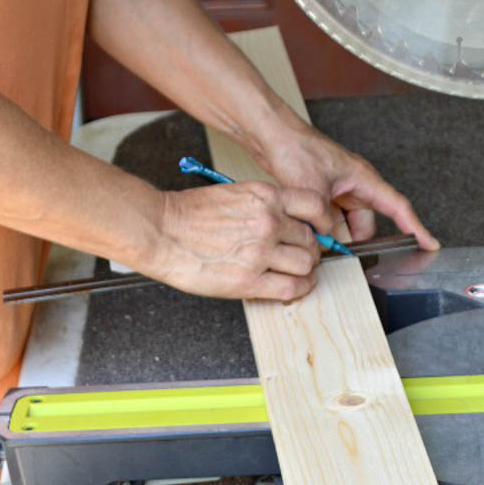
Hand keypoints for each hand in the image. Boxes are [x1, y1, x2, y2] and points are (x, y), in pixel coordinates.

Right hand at [151, 180, 335, 300]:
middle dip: (310, 250)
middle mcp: (268, 222)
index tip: (320, 230)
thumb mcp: (234, 195)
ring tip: (297, 273)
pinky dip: (299, 289)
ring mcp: (260, 252)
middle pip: (311, 240)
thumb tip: (287, 223)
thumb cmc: (189, 214)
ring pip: (305, 265)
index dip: (322, 222)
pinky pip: (291, 288)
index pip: (315, 206)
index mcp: (265, 197)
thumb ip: (264, 207)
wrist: (161, 231)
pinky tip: (295, 288)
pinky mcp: (250, 280)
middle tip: (302, 256)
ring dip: (305, 271)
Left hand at [257, 120, 439, 250]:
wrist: (271, 134)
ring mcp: (339, 192)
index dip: (416, 228)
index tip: (430, 244)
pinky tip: (311, 233)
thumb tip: (329, 242)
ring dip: (335, 235)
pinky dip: (323, 230)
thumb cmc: (295, 148)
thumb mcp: (313, 190)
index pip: (398, 207)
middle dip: (355, 241)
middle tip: (341, 254)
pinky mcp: (324, 195)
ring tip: (318, 239)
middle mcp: (355, 186)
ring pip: (346, 225)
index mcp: (363, 179)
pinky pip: (331, 221)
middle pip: (366, 224)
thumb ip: (323, 220)